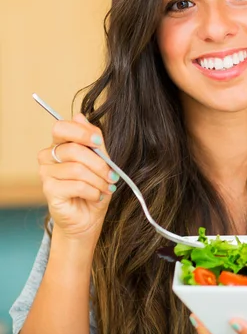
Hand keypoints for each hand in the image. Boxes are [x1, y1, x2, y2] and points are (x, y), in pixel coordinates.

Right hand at [38, 113, 117, 241]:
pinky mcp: (49, 191)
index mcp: (61, 144)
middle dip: (100, 164)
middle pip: (74, 150)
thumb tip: (80, 116)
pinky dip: (93, 191)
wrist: (88, 217)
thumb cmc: (95, 187)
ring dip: (99, 180)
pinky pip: (77, 185)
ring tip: (107, 187)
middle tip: (113, 175)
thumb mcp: (102, 162)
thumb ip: (94, 142)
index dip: (81, 132)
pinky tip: (96, 196)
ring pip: (78, 169)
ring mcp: (46, 174)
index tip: (99, 142)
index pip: (62, 127)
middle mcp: (48, 157)